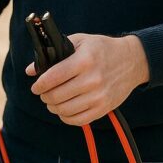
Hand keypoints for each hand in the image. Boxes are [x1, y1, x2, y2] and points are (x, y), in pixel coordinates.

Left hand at [26, 33, 149, 125]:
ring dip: (53, 107)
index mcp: (84, 61)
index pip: (52, 78)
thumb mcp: (79, 42)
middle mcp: (92, 80)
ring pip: (64, 110)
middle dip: (45, 96)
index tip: (36, 86)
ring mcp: (99, 96)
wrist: (132, 61)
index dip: (39, 84)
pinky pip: (78, 120)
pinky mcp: (104, 108)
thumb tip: (30, 70)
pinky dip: (66, 117)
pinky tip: (65, 109)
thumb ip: (54, 53)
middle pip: (56, 96)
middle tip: (44, 93)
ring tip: (53, 101)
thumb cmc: (102, 49)